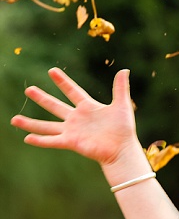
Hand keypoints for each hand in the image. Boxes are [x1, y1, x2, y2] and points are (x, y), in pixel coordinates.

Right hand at [11, 68, 137, 166]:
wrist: (122, 150)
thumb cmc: (124, 129)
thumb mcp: (122, 105)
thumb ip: (120, 88)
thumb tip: (124, 69)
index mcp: (88, 107)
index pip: (72, 91)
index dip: (62, 82)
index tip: (51, 71)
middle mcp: (76, 118)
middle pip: (55, 106)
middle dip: (41, 98)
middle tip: (28, 89)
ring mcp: (72, 131)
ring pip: (47, 126)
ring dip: (31, 123)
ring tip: (14, 119)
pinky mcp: (71, 142)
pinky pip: (53, 141)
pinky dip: (40, 140)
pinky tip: (27, 138)